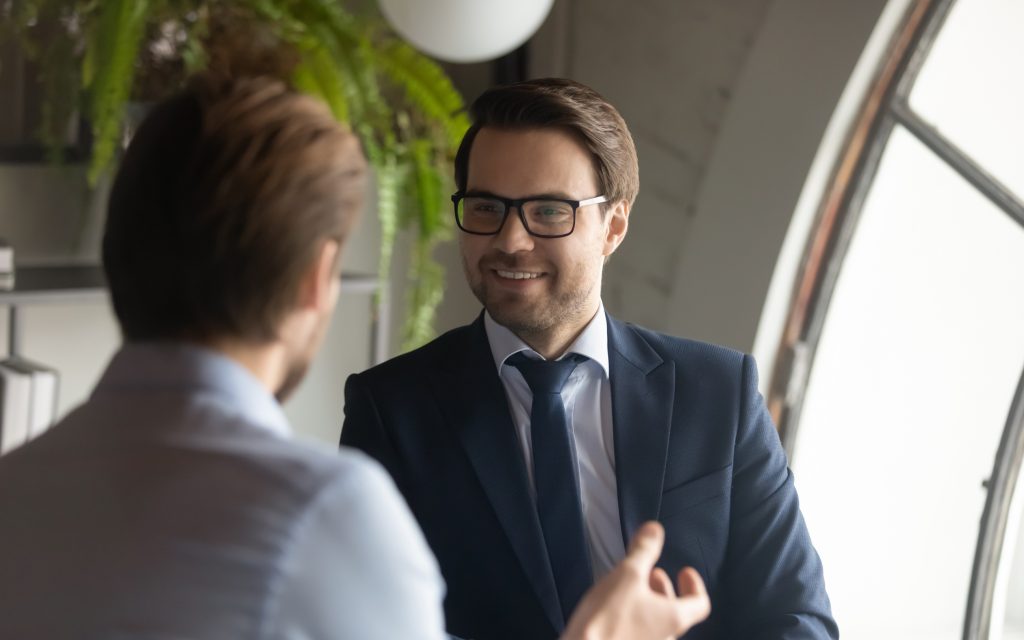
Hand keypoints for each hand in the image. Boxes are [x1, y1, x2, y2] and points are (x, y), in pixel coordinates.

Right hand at [562, 521, 710, 639]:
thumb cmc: (608, 618)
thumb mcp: (627, 575)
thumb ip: (644, 550)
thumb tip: (655, 530)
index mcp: (674, 619)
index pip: (700, 604)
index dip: (695, 585)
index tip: (685, 571)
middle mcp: (665, 637)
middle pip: (676, 612)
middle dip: (665, 588)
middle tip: (654, 573)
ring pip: (657, 622)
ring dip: (649, 601)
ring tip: (631, 586)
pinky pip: (639, 631)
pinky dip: (635, 615)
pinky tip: (614, 607)